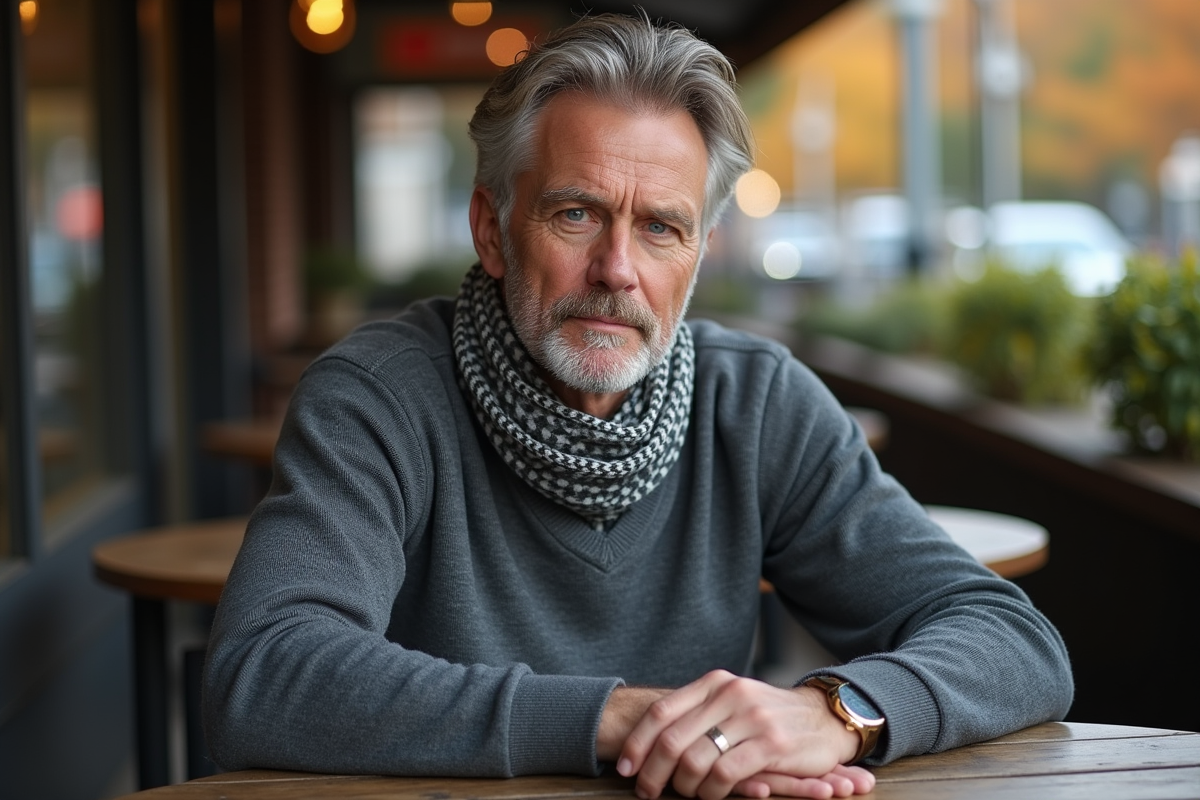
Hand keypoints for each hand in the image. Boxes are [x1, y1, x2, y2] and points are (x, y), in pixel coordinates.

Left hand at [611, 670, 874, 799]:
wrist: (824, 717)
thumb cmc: (768, 716)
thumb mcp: (731, 704)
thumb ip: (697, 715)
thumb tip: (648, 742)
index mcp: (714, 684)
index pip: (661, 711)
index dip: (637, 742)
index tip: (625, 766)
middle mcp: (729, 695)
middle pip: (671, 739)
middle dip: (653, 772)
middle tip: (647, 792)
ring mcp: (751, 718)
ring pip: (695, 760)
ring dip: (683, 786)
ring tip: (685, 794)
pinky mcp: (771, 744)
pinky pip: (725, 774)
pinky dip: (711, 791)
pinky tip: (711, 795)